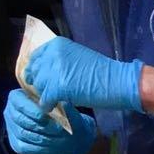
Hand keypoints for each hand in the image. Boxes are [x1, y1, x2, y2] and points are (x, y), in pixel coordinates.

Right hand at [3, 90, 97, 153]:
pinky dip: (42, 147)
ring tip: (60, 136)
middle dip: (41, 125)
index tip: (50, 115)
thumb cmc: (66, 115)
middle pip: (21, 120)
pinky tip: (54, 144)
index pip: (19, 103)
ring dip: (44, 136)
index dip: (34, 111)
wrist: (71, 132)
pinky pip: (27, 148)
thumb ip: (60, 104)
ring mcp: (12, 129)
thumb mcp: (66, 107)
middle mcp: (10, 112)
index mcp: (17, 97)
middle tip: (59, 128)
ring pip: (24, 135)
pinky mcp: (17, 145)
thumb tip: (58, 105)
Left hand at [24, 36, 141, 113]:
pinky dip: (47, 106)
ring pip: (38, 86)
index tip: (41, 78)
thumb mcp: (78, 57)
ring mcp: (53, 71)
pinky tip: (52, 108)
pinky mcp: (57, 88)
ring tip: (52, 100)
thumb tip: (51, 72)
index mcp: (56, 45)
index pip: (36, 57)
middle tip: (46, 92)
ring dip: (44, 94)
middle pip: (35, 71)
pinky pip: (45, 100)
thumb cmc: (104, 71)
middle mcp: (51, 55)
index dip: (37, 69)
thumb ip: (62, 61)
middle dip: (39, 82)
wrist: (118, 81)